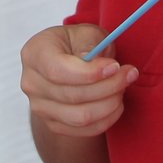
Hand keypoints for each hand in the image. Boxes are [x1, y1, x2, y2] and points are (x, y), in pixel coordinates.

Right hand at [20, 24, 137, 137]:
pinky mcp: (53, 124)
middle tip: (130, 73)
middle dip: (108, 86)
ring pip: (80, 117)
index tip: (116, 66)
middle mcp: (31, 82)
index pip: (58, 70)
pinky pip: (84, 130)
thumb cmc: (78, 43)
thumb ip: (89, 44)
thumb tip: (95, 62)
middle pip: (72, 95)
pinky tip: (117, 103)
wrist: (68, 63)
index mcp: (35, 53)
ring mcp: (39, 107)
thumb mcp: (86, 33)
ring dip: (110, 103)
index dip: (89, 73)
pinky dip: (107, 119)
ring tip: (124, 87)